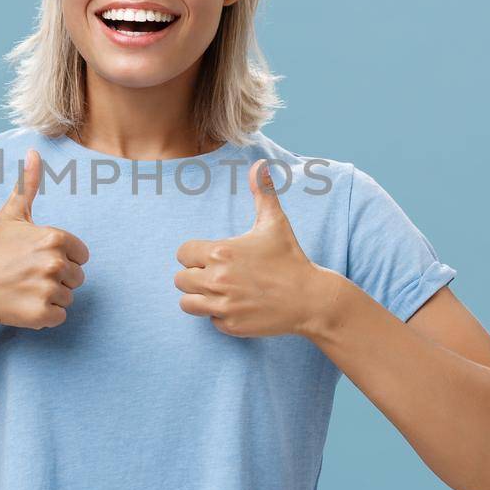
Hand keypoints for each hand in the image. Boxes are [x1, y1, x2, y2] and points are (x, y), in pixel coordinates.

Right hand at [0, 148, 89, 329]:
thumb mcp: (11, 215)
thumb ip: (28, 185)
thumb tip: (34, 151)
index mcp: (54, 238)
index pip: (82, 254)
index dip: (63, 257)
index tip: (37, 257)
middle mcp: (54, 263)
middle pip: (78, 277)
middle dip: (58, 278)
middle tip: (29, 275)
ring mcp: (47, 289)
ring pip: (69, 297)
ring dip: (51, 296)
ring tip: (25, 288)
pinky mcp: (41, 314)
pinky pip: (60, 316)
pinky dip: (45, 315)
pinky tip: (25, 304)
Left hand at [174, 158, 329, 337]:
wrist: (310, 298)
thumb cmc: (290, 258)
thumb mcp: (275, 223)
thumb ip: (262, 193)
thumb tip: (260, 164)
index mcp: (220, 252)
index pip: (182, 253)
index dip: (194, 254)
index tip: (211, 256)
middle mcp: (217, 280)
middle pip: (179, 279)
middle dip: (194, 276)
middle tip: (216, 274)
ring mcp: (223, 305)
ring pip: (186, 302)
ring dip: (199, 297)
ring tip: (219, 291)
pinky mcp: (230, 325)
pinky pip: (209, 321)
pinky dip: (219, 315)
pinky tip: (238, 306)